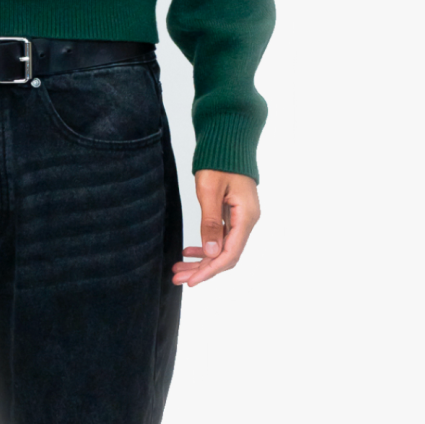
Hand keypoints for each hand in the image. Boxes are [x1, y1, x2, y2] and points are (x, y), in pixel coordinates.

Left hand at [173, 170, 259, 287]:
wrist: (227, 142)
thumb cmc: (219, 162)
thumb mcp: (210, 191)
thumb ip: (211, 222)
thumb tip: (211, 252)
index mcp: (246, 216)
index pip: (229, 253)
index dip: (210, 270)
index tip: (191, 281)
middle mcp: (247, 220)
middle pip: (226, 255)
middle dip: (202, 269)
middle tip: (177, 278)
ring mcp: (242, 218)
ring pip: (222, 248)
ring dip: (201, 260)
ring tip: (178, 269)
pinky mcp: (233, 214)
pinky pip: (221, 237)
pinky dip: (205, 246)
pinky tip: (188, 251)